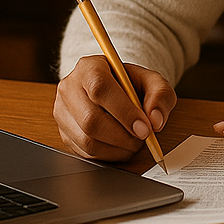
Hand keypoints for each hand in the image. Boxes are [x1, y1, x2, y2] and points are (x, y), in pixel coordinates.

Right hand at [54, 56, 175, 161]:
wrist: (113, 90)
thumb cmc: (130, 84)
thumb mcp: (151, 81)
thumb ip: (160, 95)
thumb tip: (155, 120)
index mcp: (89, 67)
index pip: (100, 88)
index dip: (124, 111)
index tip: (144, 127)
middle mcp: (70, 88)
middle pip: (90, 119)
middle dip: (122, 135)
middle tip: (143, 137)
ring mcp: (62, 112)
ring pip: (87, 140)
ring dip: (117, 148)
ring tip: (134, 142)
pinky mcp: (63, 133)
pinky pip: (85, 153)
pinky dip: (108, 155)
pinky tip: (121, 146)